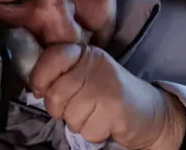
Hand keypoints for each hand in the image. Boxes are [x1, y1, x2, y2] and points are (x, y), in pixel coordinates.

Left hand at [29, 44, 185, 148]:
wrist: (151, 113)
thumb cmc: (110, 96)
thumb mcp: (86, 76)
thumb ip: (63, 76)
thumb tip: (35, 86)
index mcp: (86, 54)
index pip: (53, 56)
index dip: (40, 76)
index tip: (41, 89)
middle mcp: (96, 64)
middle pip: (55, 93)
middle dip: (61, 110)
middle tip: (79, 108)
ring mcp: (106, 84)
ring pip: (69, 115)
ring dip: (80, 123)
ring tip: (96, 114)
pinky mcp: (115, 107)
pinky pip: (86, 129)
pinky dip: (94, 133)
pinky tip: (106, 123)